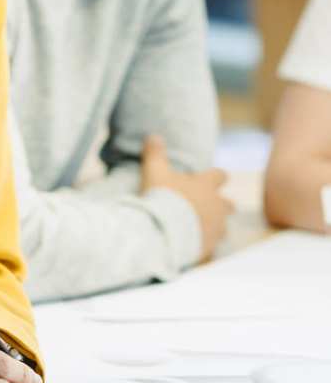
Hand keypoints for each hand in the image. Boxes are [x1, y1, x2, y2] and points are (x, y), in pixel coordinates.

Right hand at [141, 134, 232, 258]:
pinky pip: (211, 246)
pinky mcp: (209, 247)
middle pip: (229, 205)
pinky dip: (204, 244)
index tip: (215, 177)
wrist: (164, 230)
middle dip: (223, 205)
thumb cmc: (162, 197)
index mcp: (206, 185)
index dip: (217, 176)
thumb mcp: (154, 171)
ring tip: (201, 228)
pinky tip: (193, 245)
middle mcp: (216, 206)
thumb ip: (155, 153)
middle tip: (211, 207)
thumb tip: (153, 135)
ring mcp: (215, 228)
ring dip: (215, 226)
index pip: (220, 176)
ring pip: (223, 227)